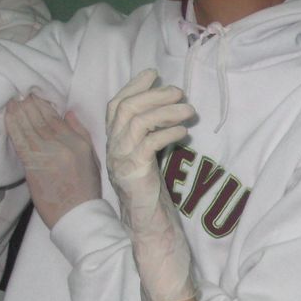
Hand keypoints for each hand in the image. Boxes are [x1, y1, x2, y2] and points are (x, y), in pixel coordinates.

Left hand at [5, 95, 100, 228]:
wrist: (77, 214)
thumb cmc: (86, 189)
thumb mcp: (92, 158)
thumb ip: (81, 134)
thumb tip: (68, 113)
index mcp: (78, 143)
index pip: (57, 118)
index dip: (43, 104)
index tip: (34, 95)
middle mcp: (61, 145)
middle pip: (40, 118)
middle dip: (29, 104)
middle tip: (20, 93)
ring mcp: (45, 154)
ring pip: (28, 126)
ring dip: (18, 111)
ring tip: (12, 100)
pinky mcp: (31, 164)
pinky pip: (19, 139)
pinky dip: (12, 125)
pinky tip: (8, 115)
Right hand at [105, 69, 196, 300]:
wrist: (148, 227)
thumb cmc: (152, 193)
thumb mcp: (150, 157)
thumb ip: (152, 135)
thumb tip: (171, 109)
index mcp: (114, 142)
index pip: (116, 106)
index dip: (133, 86)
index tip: (153, 73)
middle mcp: (112, 148)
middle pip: (125, 108)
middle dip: (152, 94)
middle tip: (178, 90)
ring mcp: (120, 160)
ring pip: (136, 122)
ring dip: (165, 111)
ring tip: (189, 109)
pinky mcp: (134, 173)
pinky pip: (148, 144)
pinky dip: (167, 133)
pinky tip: (184, 132)